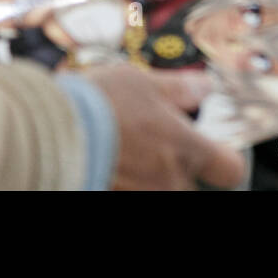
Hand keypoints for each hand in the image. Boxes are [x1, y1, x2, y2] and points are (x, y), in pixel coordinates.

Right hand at [86, 65, 246, 189]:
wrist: (47, 130)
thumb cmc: (99, 104)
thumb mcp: (145, 82)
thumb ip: (181, 89)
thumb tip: (205, 88)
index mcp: (187, 151)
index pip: (230, 169)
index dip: (225, 156)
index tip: (215, 144)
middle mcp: (167, 182)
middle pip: (189, 183)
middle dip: (178, 164)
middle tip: (158, 139)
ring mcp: (139, 194)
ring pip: (157, 188)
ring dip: (149, 171)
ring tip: (127, 144)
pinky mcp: (113, 195)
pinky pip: (130, 188)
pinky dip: (125, 176)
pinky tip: (109, 155)